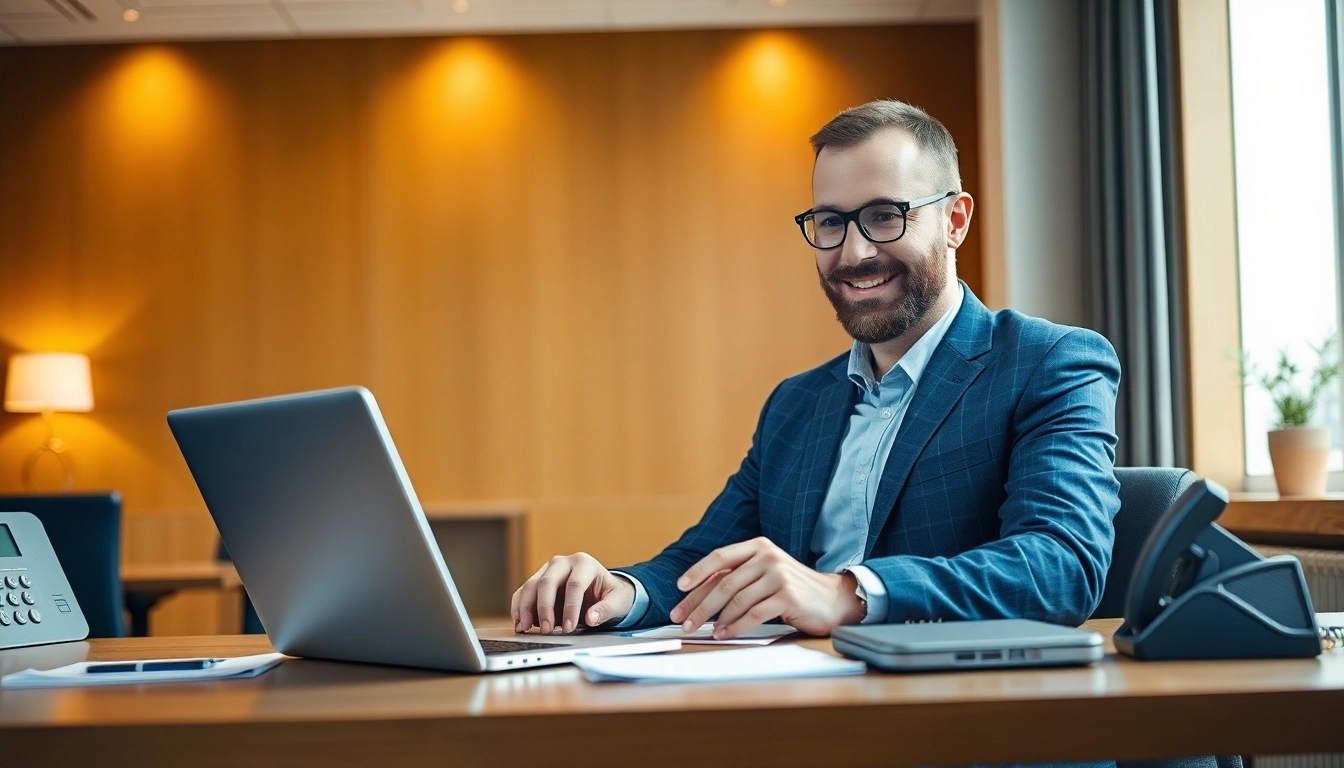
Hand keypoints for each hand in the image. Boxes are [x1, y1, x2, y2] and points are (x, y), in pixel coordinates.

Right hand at [510, 552, 634, 634]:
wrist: (601, 589)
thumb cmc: (610, 594)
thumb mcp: (617, 601)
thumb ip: (606, 609)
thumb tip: (591, 618)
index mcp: (585, 563)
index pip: (574, 584)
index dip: (571, 607)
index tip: (569, 628)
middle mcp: (563, 563)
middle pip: (547, 582)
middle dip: (545, 608)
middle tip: (547, 630)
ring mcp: (547, 571)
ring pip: (530, 586)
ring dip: (526, 608)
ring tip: (526, 628)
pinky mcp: (536, 582)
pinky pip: (522, 592)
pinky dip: (519, 608)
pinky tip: (520, 623)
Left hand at [669, 537, 865, 638]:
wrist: (832, 599)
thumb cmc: (792, 589)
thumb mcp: (766, 573)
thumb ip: (739, 576)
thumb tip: (699, 594)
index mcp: (759, 547)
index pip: (720, 557)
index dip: (697, 572)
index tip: (679, 588)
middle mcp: (768, 557)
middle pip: (724, 582)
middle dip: (699, 604)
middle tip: (683, 621)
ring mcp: (779, 576)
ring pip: (736, 600)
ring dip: (715, 619)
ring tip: (703, 632)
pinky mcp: (788, 596)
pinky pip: (753, 614)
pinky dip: (735, 627)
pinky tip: (724, 634)